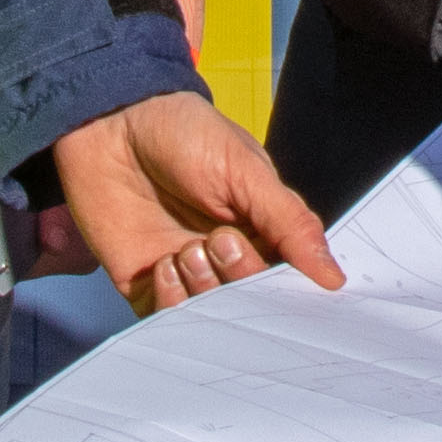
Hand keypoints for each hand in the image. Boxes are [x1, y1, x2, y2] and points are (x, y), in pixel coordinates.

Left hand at [46, 88, 347, 316]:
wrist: (109, 123)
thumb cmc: (181, 132)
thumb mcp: (246, 169)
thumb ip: (289, 222)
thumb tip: (332, 275)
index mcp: (262, 229)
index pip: (289, 279)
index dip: (289, 289)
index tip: (284, 287)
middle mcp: (228, 258)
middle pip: (251, 302)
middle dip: (239, 278)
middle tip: (221, 240)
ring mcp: (188, 274)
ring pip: (211, 316)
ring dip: (203, 288)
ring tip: (186, 250)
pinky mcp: (147, 284)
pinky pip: (166, 318)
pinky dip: (170, 299)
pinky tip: (162, 263)